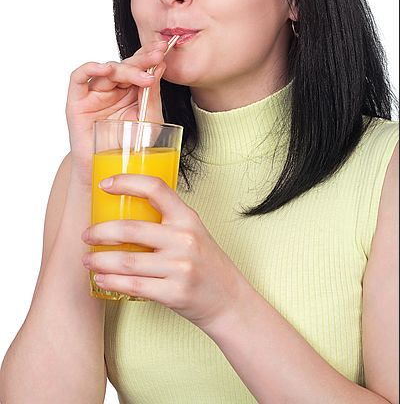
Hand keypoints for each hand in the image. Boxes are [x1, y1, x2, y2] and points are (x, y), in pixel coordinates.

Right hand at [66, 40, 168, 179]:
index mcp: (131, 90)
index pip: (140, 65)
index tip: (166, 48)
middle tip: (158, 56)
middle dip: (143, 59)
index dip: (150, 55)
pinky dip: (90, 68)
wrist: (110, 172)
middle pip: (126, 65)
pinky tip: (106, 68)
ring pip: (108, 70)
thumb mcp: (150, 121)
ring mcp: (95, 93)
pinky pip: (79, 78)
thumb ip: (153, 95)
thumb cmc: (131, 148)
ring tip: (143, 76)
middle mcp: (113, 88)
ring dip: (126, 69)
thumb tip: (160, 67)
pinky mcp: (77, 102)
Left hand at [81, 174, 247, 331]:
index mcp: (188, 218)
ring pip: (127, 260)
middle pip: (131, 229)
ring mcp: (180, 267)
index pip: (156, 189)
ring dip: (99, 260)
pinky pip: (133, 285)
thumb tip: (125, 209)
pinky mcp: (174, 293)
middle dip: (100, 231)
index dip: (127, 182)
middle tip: (87, 234)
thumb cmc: (205, 263)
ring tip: (87, 259)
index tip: (105, 184)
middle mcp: (185, 239)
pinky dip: (111, 281)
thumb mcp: (193, 232)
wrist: (229, 300)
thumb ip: (167, 221)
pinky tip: (101, 278)